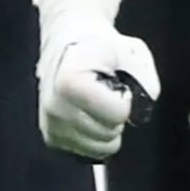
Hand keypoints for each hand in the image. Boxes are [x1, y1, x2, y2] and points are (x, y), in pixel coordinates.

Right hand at [35, 0, 160, 158]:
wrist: (67, 38)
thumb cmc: (105, 42)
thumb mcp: (129, 51)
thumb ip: (141, 76)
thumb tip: (141, 101)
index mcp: (70, 80)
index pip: (112, 115)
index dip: (124, 105)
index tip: (122, 90)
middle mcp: (52, 103)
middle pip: (107, 135)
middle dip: (116, 116)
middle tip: (110, 90)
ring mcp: (47, 120)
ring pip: (97, 148)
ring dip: (106, 129)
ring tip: (99, 100)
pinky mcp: (48, 133)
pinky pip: (82, 152)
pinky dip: (93, 138)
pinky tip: (90, 114)